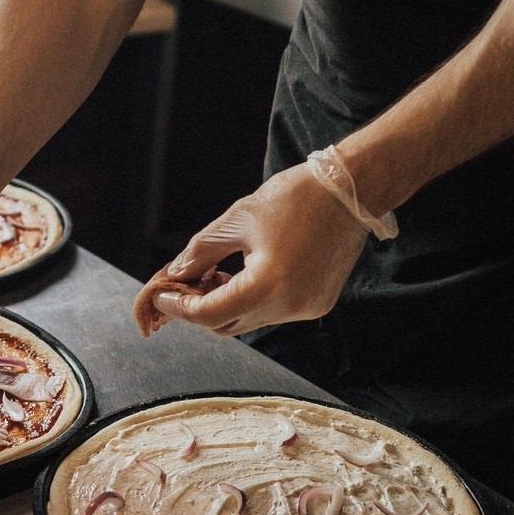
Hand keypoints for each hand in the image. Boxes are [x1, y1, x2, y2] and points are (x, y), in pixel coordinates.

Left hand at [151, 163, 368, 336]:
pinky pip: (273, 312)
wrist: (352, 190)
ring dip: (227, 303)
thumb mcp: (238, 220)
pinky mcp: (318, 304)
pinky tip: (246, 274)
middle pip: (227, 324)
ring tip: (217, 273)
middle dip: (200, 307)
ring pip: (249, 320)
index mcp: (268, 285)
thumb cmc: (295, 197)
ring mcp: (307, 309)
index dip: (179, 307)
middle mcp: (289, 306)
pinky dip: (253, 300)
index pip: (208, 314)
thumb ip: (201, 251)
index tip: (161, 294)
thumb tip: (175, 273)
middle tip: (186, 280)